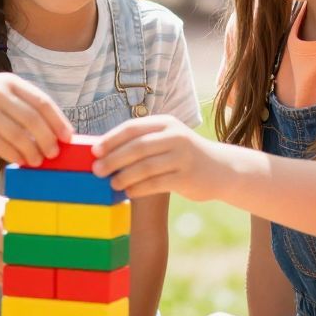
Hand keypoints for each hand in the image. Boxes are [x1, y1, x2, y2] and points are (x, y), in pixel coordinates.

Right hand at [0, 74, 71, 165]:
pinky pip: (1, 146)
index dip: (58, 121)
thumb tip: (52, 128)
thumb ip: (22, 103)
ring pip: (18, 136)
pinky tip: (22, 161)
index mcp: (10, 82)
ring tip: (39, 161)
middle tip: (55, 153)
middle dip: (48, 139)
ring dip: (33, 151)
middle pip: (33, 120)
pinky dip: (15, 156)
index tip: (68, 137)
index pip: (42, 102)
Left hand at [93, 116, 235, 199]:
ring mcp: (182, 156)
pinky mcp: (186, 177)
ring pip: (145, 167)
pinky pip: (156, 183)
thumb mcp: (167, 139)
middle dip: (113, 159)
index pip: (132, 128)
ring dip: (124, 176)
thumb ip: (143, 141)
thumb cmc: (183, 155)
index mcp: (165, 123)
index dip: (111, 139)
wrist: (221, 169)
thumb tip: (104, 151)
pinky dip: (139, 188)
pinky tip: (129, 192)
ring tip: (112, 184)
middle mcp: (175, 136)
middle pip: (136, 147)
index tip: (94, 151)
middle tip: (96, 170)